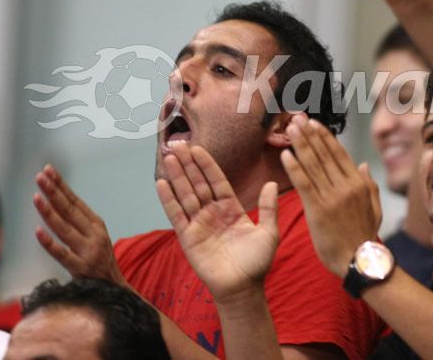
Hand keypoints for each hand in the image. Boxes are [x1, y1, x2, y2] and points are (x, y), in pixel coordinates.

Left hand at [33, 165, 126, 284]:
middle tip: (40, 176)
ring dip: (49, 211)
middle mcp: (94, 234)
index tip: (48, 170)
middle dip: (54, 191)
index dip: (61, 185)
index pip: (75, 201)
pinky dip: (49, 242)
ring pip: (64, 228)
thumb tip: (58, 200)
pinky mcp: (80, 267)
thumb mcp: (95, 236)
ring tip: (36, 196)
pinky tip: (38, 231)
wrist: (113, 289)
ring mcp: (87, 250)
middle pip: (69, 210)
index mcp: (96, 224)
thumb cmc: (99, 260)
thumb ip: (79, 221)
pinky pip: (61, 253)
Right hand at [156, 143, 278, 302]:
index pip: (217, 180)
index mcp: (231, 208)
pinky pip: (176, 215)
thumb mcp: (269, 232)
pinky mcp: (188, 237)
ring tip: (168, 157)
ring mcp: (199, 224)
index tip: (198, 147)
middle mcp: (213, 213)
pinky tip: (161, 183)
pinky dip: (168, 199)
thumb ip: (269, 207)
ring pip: (185, 194)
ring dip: (177, 176)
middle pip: (198, 183)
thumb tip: (272, 183)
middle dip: (188, 163)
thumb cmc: (257, 262)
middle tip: (178, 143)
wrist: (242, 288)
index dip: (207, 164)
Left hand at [281, 113, 381, 278]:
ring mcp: (332, 197)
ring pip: (313, 165)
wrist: (359, 261)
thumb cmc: (364, 236)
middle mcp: (346, 186)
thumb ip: (369, 184)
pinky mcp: (318, 210)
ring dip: (300, 144)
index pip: (339, 154)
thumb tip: (363, 164)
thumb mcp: (375, 208)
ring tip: (290, 128)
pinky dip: (294, 168)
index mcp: (359, 184)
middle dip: (309, 135)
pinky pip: (304, 184)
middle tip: (297, 118)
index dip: (325, 137)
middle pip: (324, 154)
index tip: (314, 124)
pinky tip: (285, 155)